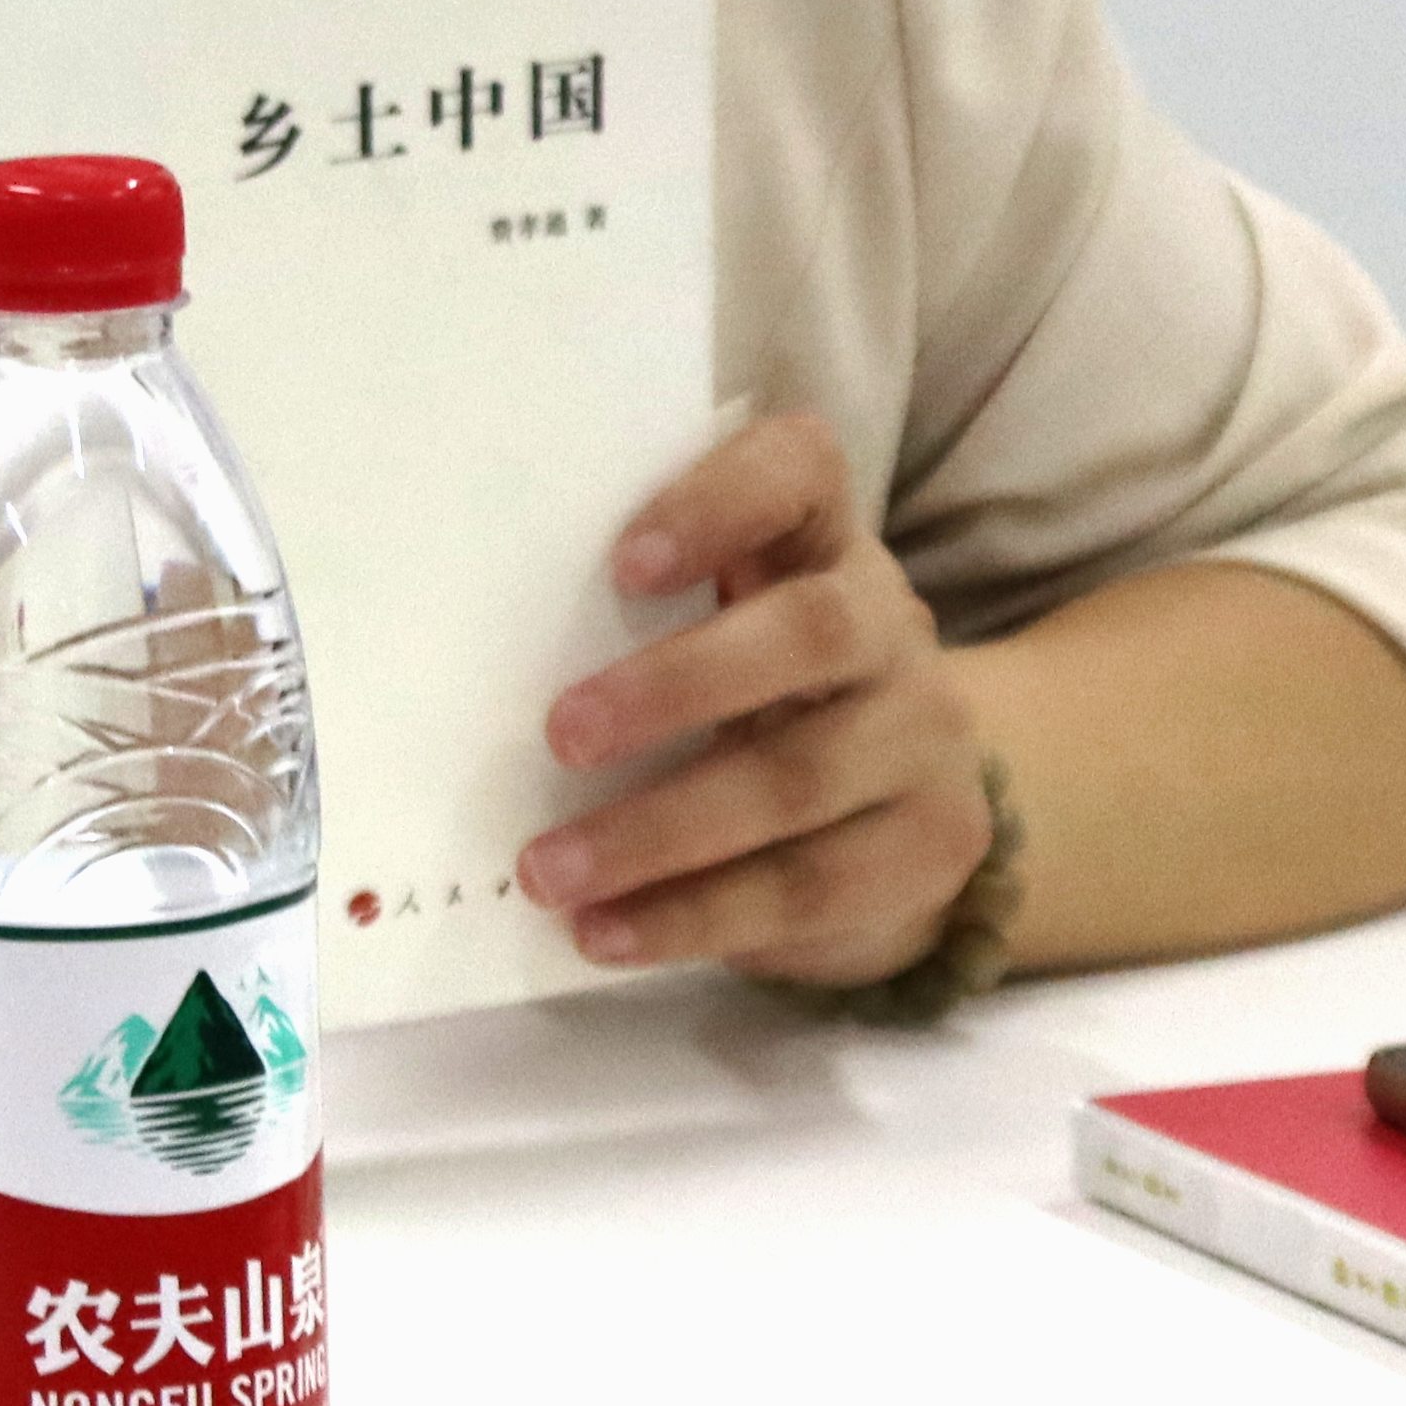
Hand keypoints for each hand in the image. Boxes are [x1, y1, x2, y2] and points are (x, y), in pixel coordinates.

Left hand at [511, 412, 992, 983]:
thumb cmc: (760, 692)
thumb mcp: (720, 629)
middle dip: (675, 686)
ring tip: (549, 872)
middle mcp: (889, 622)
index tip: (623, 561)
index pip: (796, 473)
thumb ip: (639, 617)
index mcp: (822, 539)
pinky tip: (612, 932)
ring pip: (798, 781)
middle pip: (808, 633)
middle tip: (559, 737)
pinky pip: (809, 888)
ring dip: (658, 834)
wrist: (903, 802)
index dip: (717, 504)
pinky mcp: (932, 845)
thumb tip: (473, 664)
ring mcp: (926, 736)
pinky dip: (697, 916)